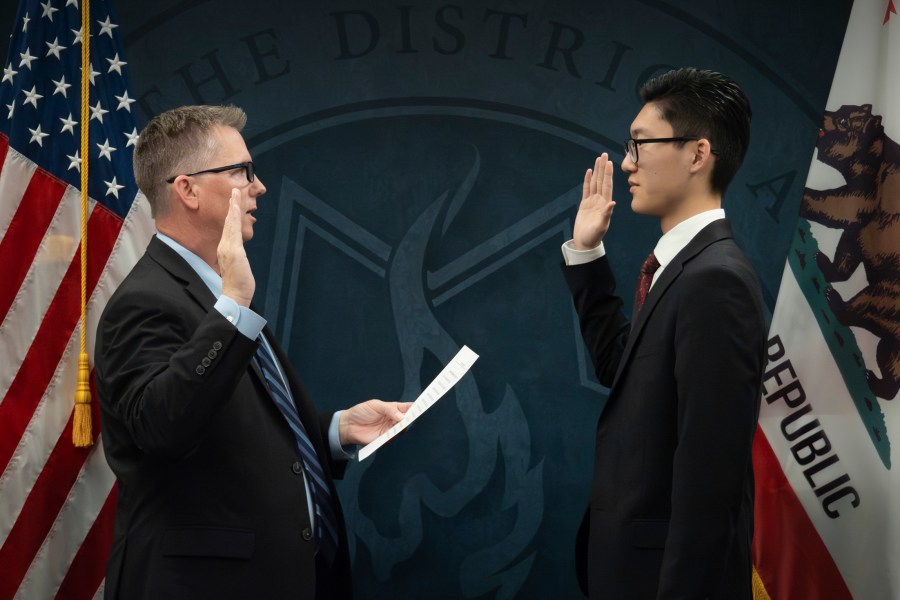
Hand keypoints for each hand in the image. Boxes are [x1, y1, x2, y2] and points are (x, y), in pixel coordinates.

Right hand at [218, 189, 254, 306]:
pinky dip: (234, 216)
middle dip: (231, 204)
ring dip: (233, 206)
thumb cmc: (237, 284)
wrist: (235, 296)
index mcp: (225, 249)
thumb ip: (236, 258)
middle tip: (234, 190)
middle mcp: (225, 246)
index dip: (231, 214)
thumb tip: (238, 256)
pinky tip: (236, 206)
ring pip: (231, 222)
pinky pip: (234, 229)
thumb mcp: (237, 267)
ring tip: (236, 192)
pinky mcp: (234, 250)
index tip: (233, 202)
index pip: (229, 228)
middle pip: (228, 221)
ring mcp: (228, 247)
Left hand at [339, 400, 411, 445]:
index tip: (424, 404)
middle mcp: (393, 420)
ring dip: (404, 426)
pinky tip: (396, 430)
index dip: (415, 406)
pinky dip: (396, 434)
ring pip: (402, 429)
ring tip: (405, 422)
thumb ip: (389, 409)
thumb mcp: (375, 405)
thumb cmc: (362, 412)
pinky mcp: (384, 439)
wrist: (349, 425)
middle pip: (407, 419)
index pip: (407, 407)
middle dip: (413, 416)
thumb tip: (402, 416)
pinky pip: (393, 437)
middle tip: (416, 414)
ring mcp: (390, 430)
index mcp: (393, 409)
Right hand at [573, 154, 615, 249]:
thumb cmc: (593, 237)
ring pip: (594, 183)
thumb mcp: (601, 226)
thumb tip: (612, 203)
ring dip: (596, 171)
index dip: (608, 174)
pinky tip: (589, 172)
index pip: (607, 186)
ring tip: (598, 159)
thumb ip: (606, 214)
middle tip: (604, 155)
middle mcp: (600, 201)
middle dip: (603, 168)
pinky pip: (586, 189)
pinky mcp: (585, 204)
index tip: (610, 163)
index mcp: (605, 204)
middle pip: (601, 181)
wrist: (585, 243)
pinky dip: (588, 180)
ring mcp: (592, 202)